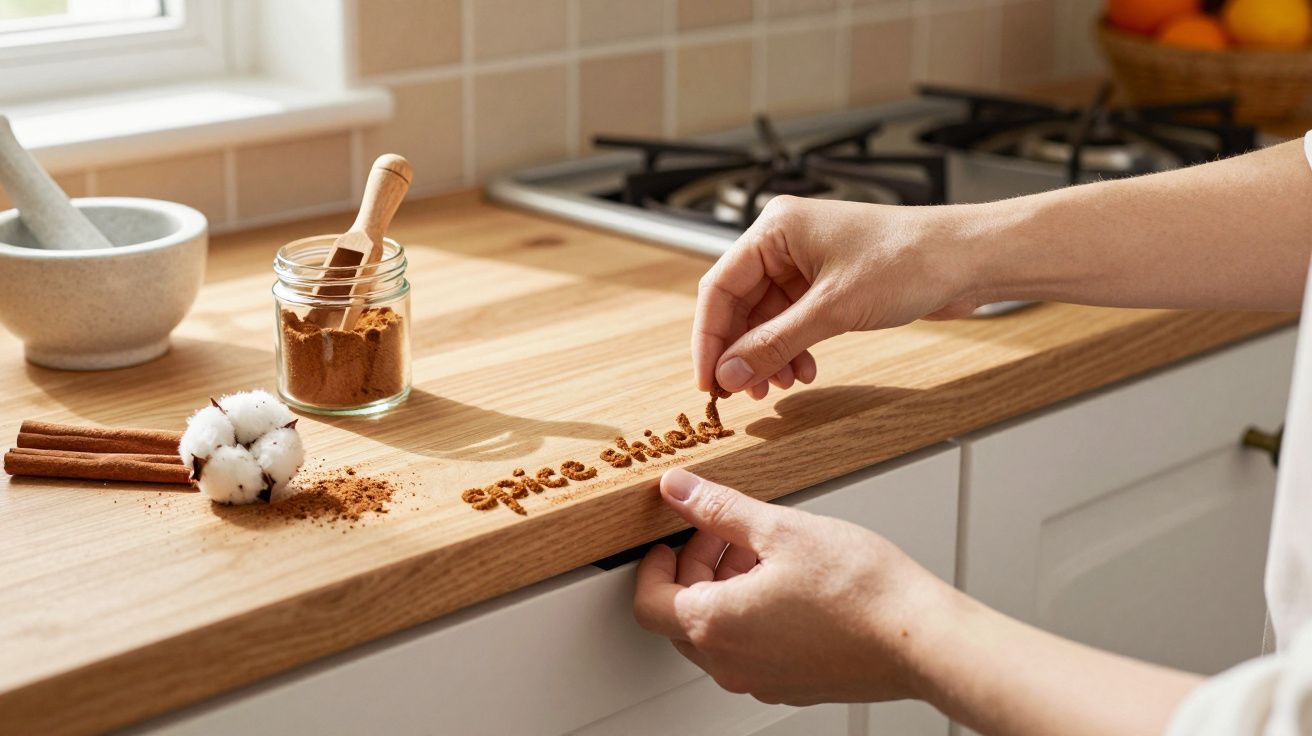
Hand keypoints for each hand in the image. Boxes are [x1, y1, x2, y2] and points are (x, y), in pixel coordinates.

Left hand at [632, 468, 952, 705]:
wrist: (921, 640)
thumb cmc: (861, 590)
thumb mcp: (781, 529)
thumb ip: (720, 510)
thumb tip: (679, 491)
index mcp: (715, 625)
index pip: (648, 600)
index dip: (652, 562)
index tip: (670, 536)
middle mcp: (730, 663)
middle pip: (679, 618)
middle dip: (692, 569)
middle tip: (721, 532)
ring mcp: (761, 681)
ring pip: (716, 634)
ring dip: (722, 590)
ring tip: (760, 550)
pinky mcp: (791, 685)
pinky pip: (750, 650)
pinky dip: (750, 614)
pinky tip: (786, 581)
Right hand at [694, 197, 980, 398]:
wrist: (966, 259)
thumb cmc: (908, 260)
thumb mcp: (832, 309)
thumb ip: (774, 344)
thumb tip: (730, 374)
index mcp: (776, 229)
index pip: (720, 287)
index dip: (709, 338)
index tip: (708, 381)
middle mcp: (785, 242)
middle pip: (740, 305)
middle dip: (742, 351)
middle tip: (743, 393)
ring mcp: (807, 263)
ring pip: (767, 318)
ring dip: (769, 355)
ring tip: (780, 385)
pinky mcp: (828, 283)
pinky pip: (793, 321)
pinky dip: (793, 348)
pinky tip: (804, 370)